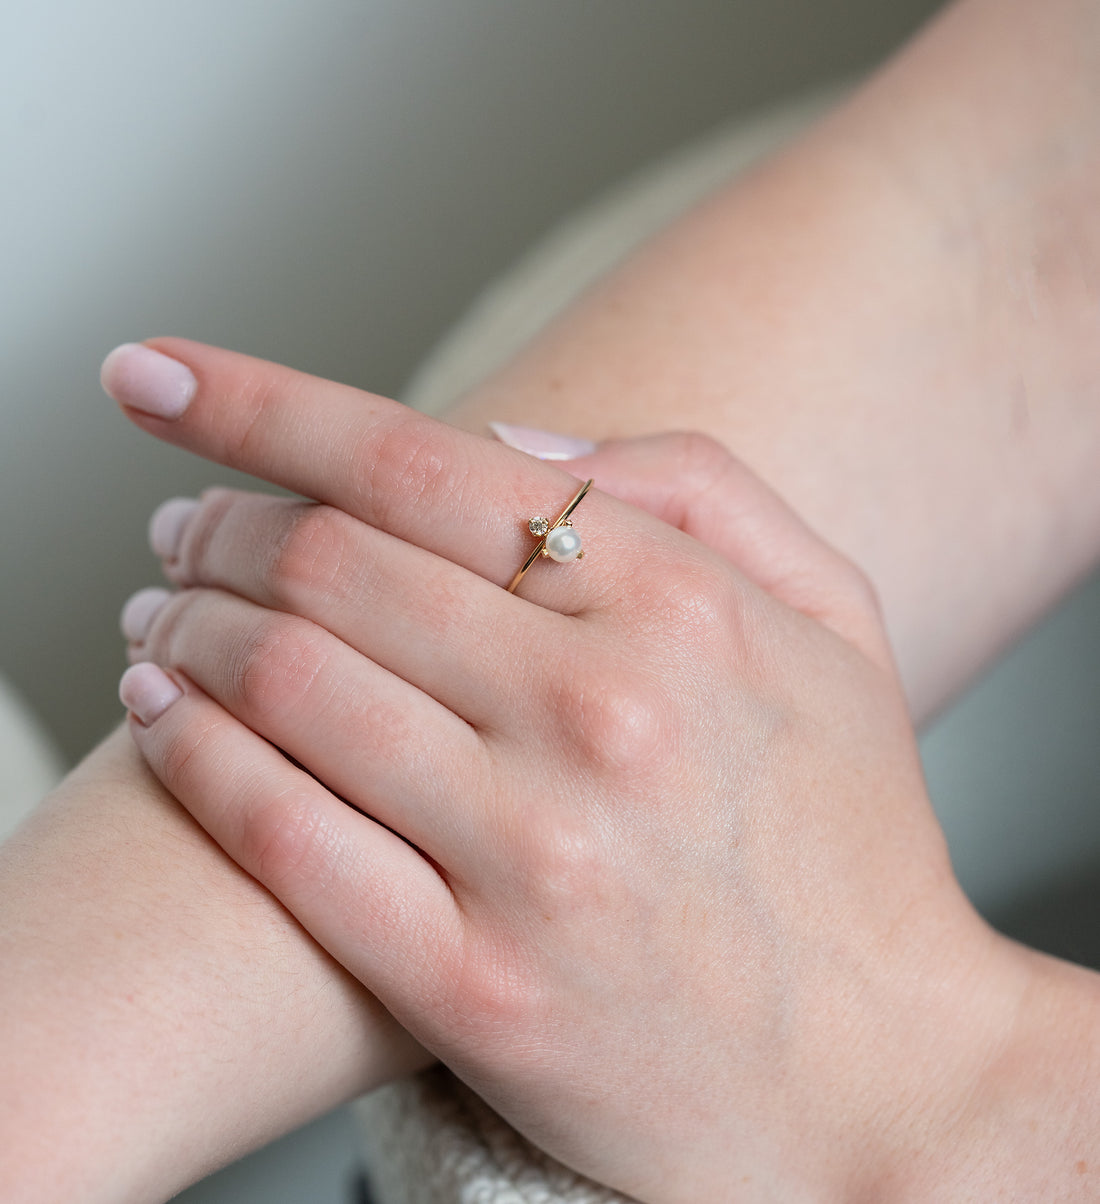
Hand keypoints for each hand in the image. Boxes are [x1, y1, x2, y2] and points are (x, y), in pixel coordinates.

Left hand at [108, 339, 1031, 1202]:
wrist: (888, 1073)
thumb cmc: (851, 837)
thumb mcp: (835, 621)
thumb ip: (696, 488)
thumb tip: (510, 431)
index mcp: (682, 609)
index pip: (419, 464)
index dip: (258, 401)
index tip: (155, 375)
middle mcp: (600, 716)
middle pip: (329, 564)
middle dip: (215, 523)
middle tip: (174, 526)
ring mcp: (530, 855)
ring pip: (283, 682)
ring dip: (183, 626)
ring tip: (154, 612)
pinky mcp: (472, 984)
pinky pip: (280, 835)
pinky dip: (188, 754)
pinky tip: (156, 714)